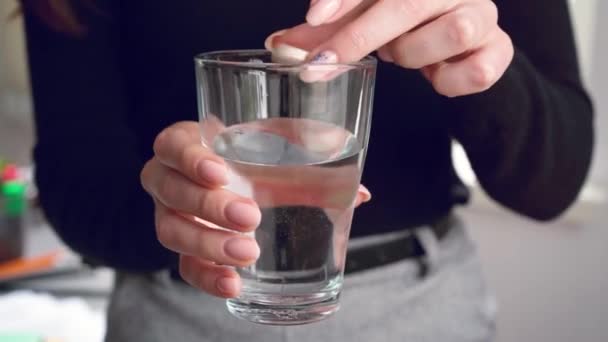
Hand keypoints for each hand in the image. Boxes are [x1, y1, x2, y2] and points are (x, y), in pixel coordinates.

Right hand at [141, 121, 370, 297]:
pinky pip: (184, 266)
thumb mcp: (282, 155)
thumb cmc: (258, 160)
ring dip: (207, 243)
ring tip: (248, 252)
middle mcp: (172, 180)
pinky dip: (206, 277)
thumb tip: (361, 194)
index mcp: (190, 144)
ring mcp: (173, 216)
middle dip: (208, 205)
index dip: (189, 158)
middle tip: (250, 216)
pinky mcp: (184, 249)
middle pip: (170, 192)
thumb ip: (315, 165)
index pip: (172, 145)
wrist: (240, 186)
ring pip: (170, 231)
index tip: (222, 172)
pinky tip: (232, 283)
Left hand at [268, 0, 513, 96]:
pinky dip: (450, 81)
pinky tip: (435, 77)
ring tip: (403, 55)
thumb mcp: (362, 23)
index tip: (315, 18)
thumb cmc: (405, 26)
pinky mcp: (498, 49)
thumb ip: (326, 31)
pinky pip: (478, 69)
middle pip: (410, 1)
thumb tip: (279, 44)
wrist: (463, 46)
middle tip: (324, 63)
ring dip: (414, 53)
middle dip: (362, 35)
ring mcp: (481, 14)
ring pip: (452, 31)